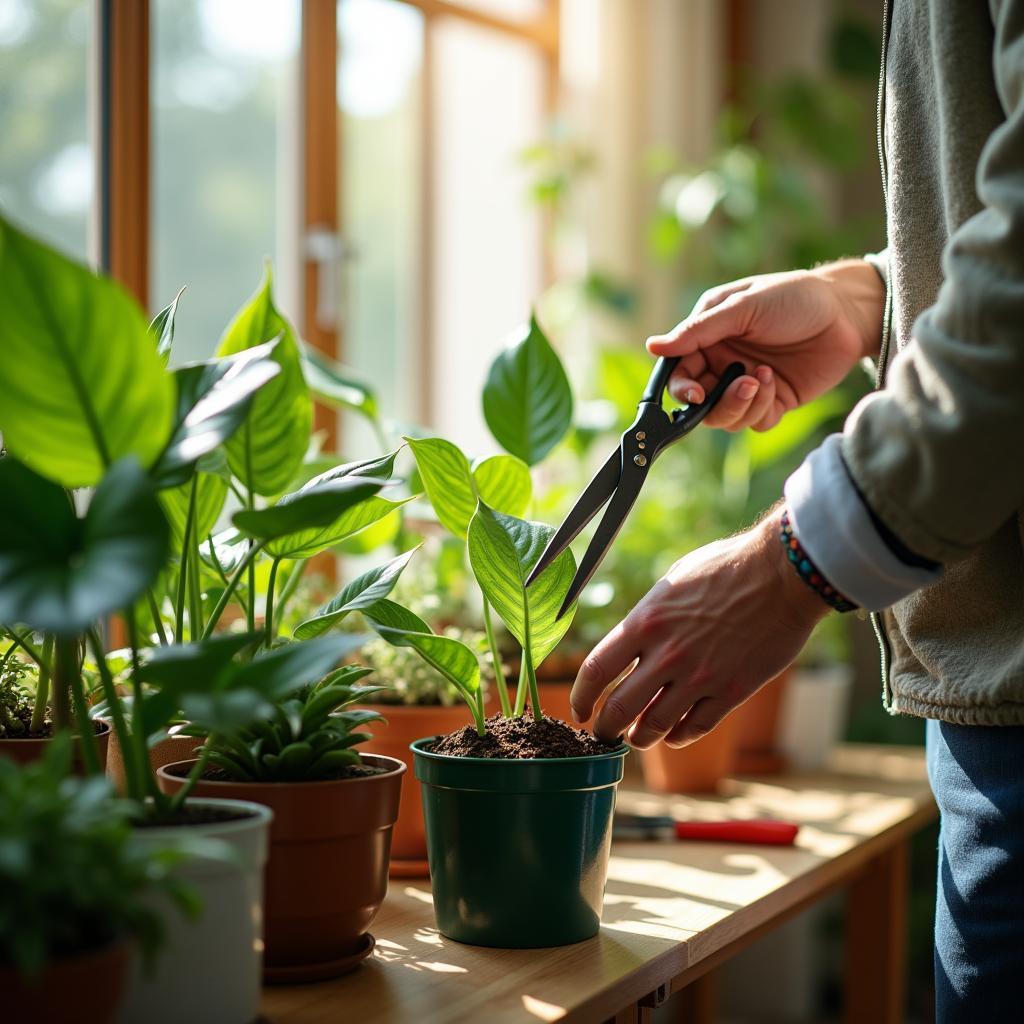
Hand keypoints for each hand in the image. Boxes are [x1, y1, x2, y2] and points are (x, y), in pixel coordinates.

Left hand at [571, 509, 828, 747]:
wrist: (783, 574)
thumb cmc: (725, 568)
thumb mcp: (671, 583)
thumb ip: (647, 617)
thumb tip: (629, 642)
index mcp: (645, 622)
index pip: (596, 670)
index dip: (581, 696)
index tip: (580, 709)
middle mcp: (666, 654)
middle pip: (619, 708)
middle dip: (606, 728)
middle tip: (604, 734)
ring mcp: (699, 677)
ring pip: (655, 726)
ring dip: (640, 738)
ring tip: (638, 738)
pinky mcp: (731, 691)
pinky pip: (695, 728)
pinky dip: (679, 737)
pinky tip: (674, 735)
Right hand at [646, 260, 884, 432]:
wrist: (847, 311)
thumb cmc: (793, 297)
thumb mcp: (743, 306)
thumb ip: (698, 331)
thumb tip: (653, 346)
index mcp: (709, 338)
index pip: (680, 372)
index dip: (680, 387)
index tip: (693, 393)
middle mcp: (723, 364)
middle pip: (699, 403)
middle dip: (712, 402)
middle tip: (736, 386)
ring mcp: (748, 385)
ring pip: (725, 418)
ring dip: (739, 404)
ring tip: (760, 379)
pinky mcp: (774, 402)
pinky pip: (755, 422)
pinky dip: (761, 408)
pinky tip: (775, 380)